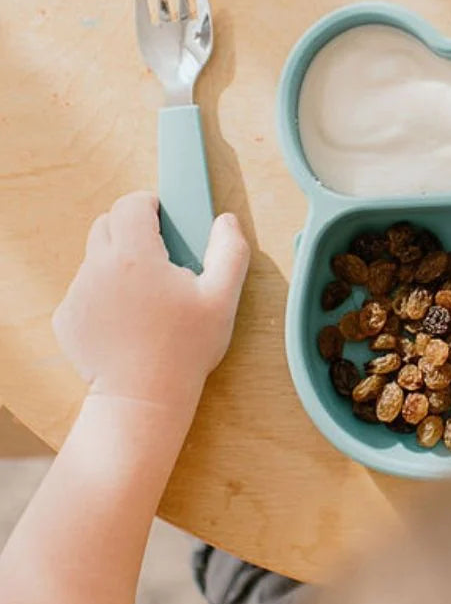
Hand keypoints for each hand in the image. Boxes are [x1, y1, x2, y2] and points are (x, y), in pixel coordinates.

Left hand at [52, 192, 249, 412]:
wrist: (143, 399)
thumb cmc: (185, 348)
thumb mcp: (222, 298)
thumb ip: (229, 251)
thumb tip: (226, 221)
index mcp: (135, 255)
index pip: (130, 205)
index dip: (148, 205)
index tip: (163, 219)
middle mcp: (97, 267)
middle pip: (106, 225)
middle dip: (131, 230)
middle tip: (159, 257)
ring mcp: (77, 293)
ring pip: (95, 259)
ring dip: (117, 264)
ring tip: (146, 296)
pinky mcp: (67, 318)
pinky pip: (84, 291)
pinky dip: (103, 294)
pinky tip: (127, 320)